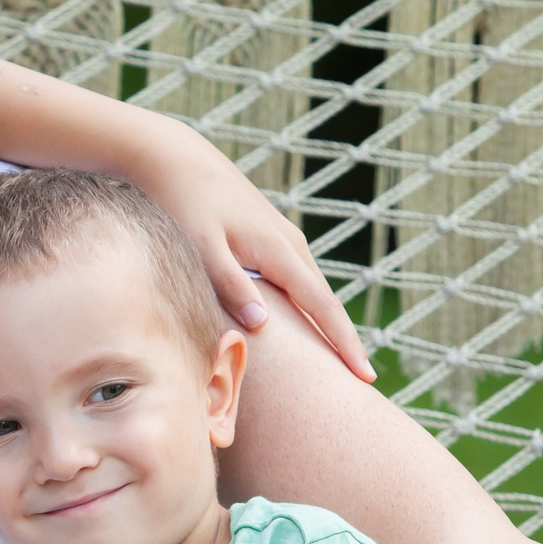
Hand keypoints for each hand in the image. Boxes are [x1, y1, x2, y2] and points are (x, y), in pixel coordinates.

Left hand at [131, 129, 374, 382]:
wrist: (177, 159)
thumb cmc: (184, 204)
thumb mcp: (202, 247)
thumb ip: (230, 284)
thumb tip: (262, 324)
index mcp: (279, 251)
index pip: (322, 307)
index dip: (344, 344)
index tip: (366, 376)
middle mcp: (290, 246)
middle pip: (324, 303)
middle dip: (343, 342)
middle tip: (361, 384)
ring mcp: (282, 239)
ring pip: (311, 290)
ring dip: (326, 324)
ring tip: (336, 363)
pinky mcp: (268, 237)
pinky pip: (295, 280)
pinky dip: (305, 305)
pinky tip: (302, 324)